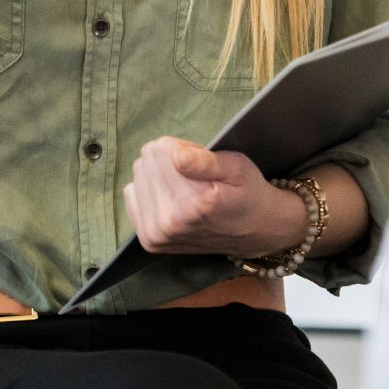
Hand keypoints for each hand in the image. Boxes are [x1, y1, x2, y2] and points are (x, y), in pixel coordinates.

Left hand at [124, 137, 307, 257]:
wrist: (256, 232)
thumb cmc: (248, 193)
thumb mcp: (236, 167)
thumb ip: (204, 161)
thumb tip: (173, 155)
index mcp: (191, 203)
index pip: (160, 149)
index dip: (183, 148)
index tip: (203, 162)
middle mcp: (169, 222)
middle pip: (146, 161)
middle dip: (170, 161)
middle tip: (197, 177)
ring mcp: (156, 234)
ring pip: (138, 175)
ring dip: (161, 176)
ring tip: (188, 188)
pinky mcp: (149, 240)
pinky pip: (132, 194)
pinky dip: (150, 191)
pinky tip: (172, 199)